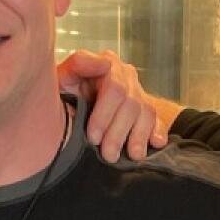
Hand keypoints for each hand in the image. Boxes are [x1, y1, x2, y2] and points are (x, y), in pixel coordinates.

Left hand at [57, 50, 177, 162]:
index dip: (105, 115)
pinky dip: (157, 131)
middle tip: (108, 154)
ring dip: (138, 136)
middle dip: (118, 132)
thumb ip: (79, 64)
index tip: (93, 137)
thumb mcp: (62, 78)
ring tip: (132, 156)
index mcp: (106, 65)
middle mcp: (125, 76)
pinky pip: (157, 119)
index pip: (115, 88)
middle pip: (131, 104)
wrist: (66, 107)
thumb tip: (104, 63)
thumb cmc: (63, 93)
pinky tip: (155, 143)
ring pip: (146, 113)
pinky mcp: (145, 109)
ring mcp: (137, 91)